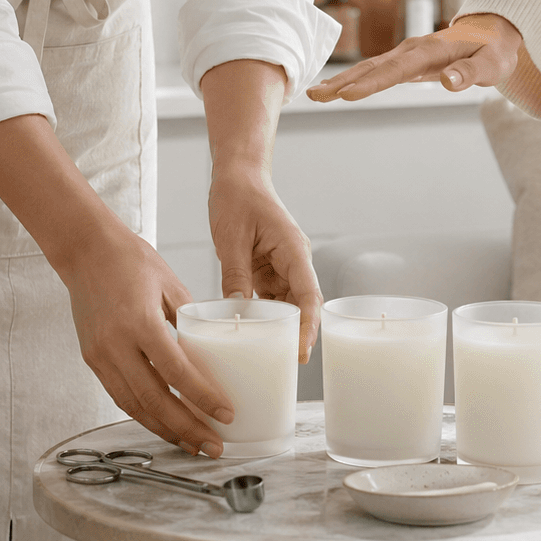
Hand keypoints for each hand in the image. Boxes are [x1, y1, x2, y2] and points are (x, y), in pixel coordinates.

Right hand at [59, 223, 235, 456]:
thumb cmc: (131, 259)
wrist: (84, 249)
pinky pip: (120, 395)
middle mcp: (116, 344)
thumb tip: (215, 348)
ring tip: (193, 444)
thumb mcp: (171, 284)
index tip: (226, 413)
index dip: (202, 398)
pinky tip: (165, 424)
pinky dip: (144, 414)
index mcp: (140, 322)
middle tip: (215, 445)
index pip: (176, 372)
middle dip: (187, 428)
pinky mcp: (91, 359)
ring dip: (165, 430)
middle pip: (154, 400)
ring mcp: (100, 355)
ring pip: (134, 406)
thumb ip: (190, 320)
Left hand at [209, 166, 321, 362]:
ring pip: (286, 304)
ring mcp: (282, 266)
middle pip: (303, 305)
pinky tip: (252, 331)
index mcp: (293, 251)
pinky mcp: (268, 268)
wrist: (237, 176)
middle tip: (285, 365)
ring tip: (268, 355)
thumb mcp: (232, 238)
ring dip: (279, 326)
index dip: (308, 326)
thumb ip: (236, 275)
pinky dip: (263, 314)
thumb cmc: (238, 198)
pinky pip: (270, 296)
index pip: (308, 296)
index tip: (301, 352)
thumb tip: (235, 312)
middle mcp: (293, 261)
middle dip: (298, 334)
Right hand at [307, 13, 522, 102]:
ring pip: (369, 68)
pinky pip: (375, 70)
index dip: (372, 84)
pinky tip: (336, 89)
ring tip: (315, 95)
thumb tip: (446, 81)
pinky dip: (354, 79)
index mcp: (430, 51)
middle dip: (343, 82)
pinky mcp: (405, 61)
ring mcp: (406, 54)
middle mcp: (412, 50)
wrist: (492, 32)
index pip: (396, 70)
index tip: (347, 96)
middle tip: (315, 96)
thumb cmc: (494, 51)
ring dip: (342, 81)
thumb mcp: (491, 64)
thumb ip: (470, 73)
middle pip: (373, 68)